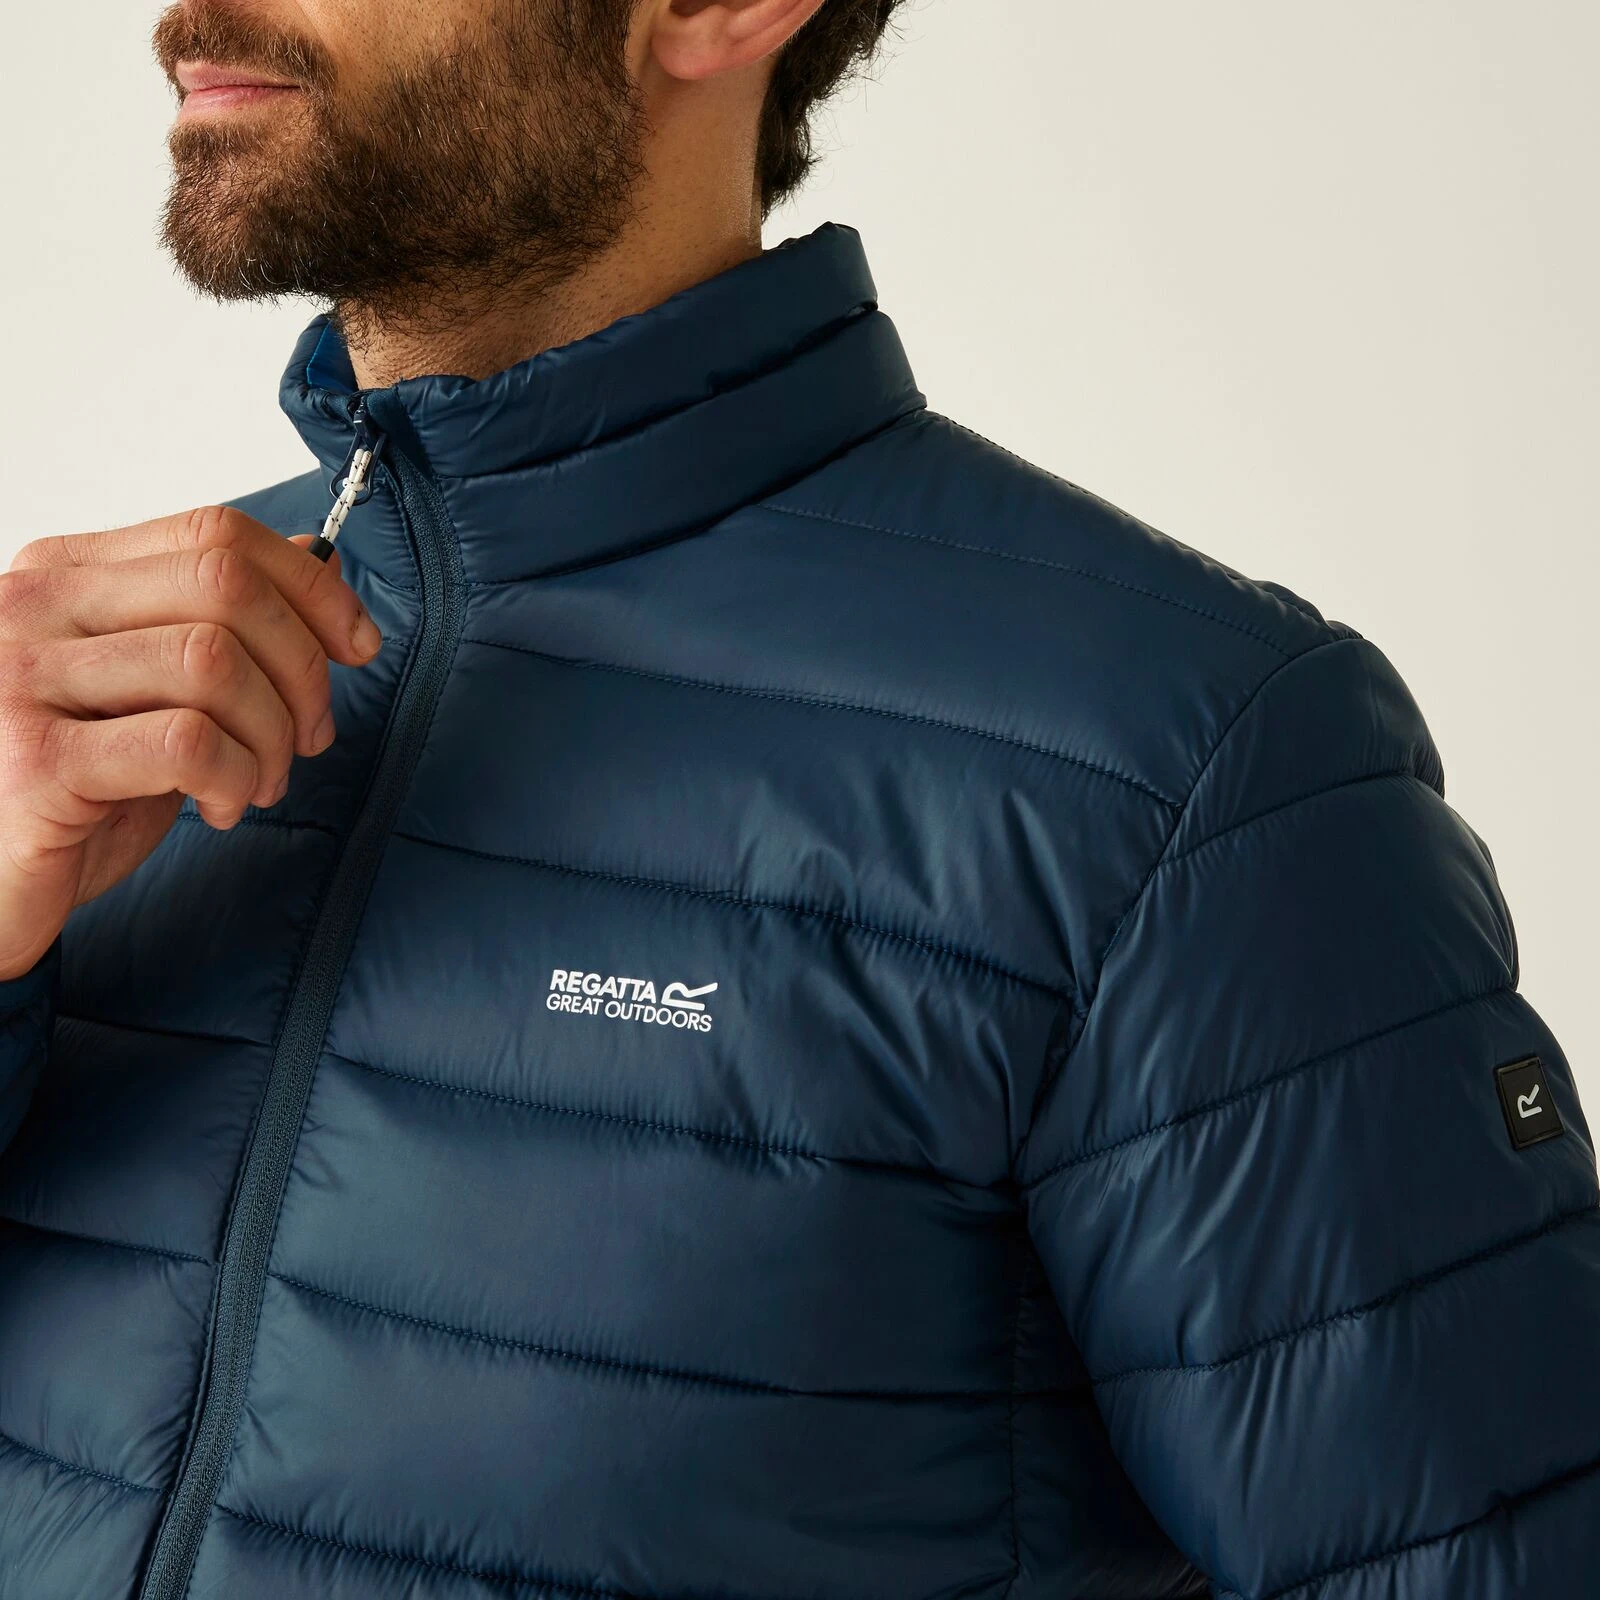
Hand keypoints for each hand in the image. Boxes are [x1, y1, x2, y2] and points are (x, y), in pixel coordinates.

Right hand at [0, 506, 382, 980]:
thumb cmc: (73, 790)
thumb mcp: (152, 691)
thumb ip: (210, 624)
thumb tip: (308, 560)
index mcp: (64, 575)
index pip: (215, 533)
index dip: (310, 585)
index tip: (357, 644)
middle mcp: (32, 608)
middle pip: (226, 587)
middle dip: (302, 668)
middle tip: (310, 736)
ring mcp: (23, 679)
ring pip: (214, 663)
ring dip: (271, 735)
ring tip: (258, 782)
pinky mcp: (37, 761)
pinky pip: (187, 742)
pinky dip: (234, 777)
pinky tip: (220, 806)